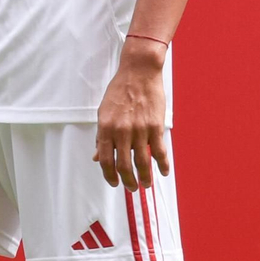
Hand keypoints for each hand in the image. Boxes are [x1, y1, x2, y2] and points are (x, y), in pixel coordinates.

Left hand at [93, 41, 169, 190]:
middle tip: (132, 188)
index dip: (109, 175)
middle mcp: (121, 131)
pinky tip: (163, 172)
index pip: (105, 160)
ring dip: (145, 177)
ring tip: (146, 184)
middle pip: (124, 165)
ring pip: (142, 162)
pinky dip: (162, 165)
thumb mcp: (103, 112)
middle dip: (128, 182)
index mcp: (105, 127)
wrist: (138, 72)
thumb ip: (101, 136)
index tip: (114, 183)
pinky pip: (159, 151)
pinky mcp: (155, 126)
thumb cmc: (119, 91)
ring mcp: (139, 129)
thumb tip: (96, 156)